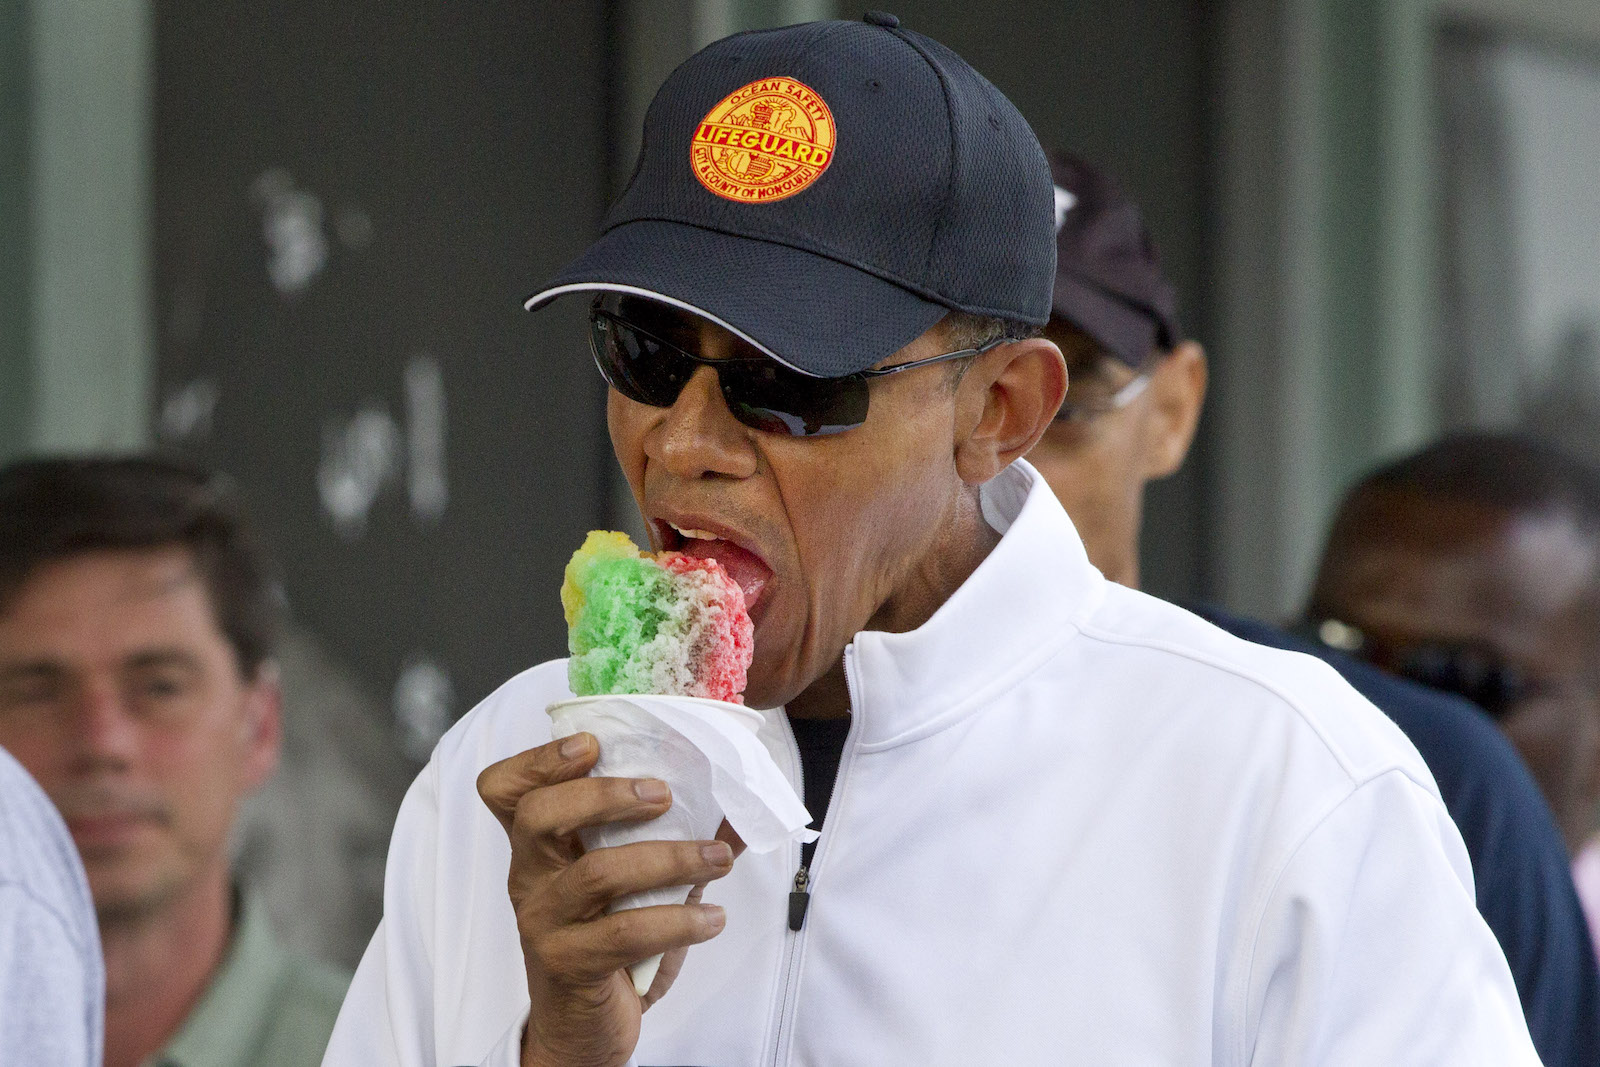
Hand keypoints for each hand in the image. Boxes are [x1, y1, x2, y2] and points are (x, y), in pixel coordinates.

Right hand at [477, 733, 737, 1066]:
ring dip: (669, 858)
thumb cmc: (610, 940)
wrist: (584, 1027)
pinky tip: (712, 917)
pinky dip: (679, 920)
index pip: (506, 790)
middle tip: (663, 794)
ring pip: (596, 874)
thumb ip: (675, 837)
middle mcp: (530, 878)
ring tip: (717, 859)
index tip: (592, 743)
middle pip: (537, 815)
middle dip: (603, 794)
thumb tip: (741, 804)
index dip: (539, 759)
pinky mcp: (569, 965)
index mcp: (539, 847)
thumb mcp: (634, 883)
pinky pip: (624, 934)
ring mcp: (544, 923)